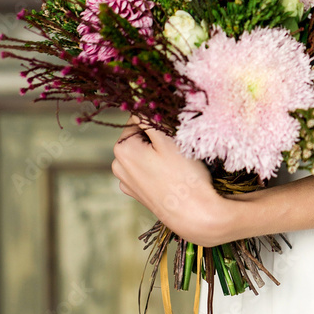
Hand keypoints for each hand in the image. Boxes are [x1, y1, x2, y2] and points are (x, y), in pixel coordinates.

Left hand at [111, 116, 230, 245]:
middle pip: (139, 134)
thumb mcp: (168, 138)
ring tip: (176, 162)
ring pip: (143, 150)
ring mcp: (126, 181)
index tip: (174, 129)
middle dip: (157, 134)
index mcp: (122, 149)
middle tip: (177, 145)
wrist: (195, 215)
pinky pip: (145, 167)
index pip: (138, 116)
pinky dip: (156, 165)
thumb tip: (140, 98)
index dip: (159, 118)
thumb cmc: (184, 175)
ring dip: (157, 149)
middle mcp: (118, 165)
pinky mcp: (137, 193)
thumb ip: (150, 115)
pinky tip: (171, 175)